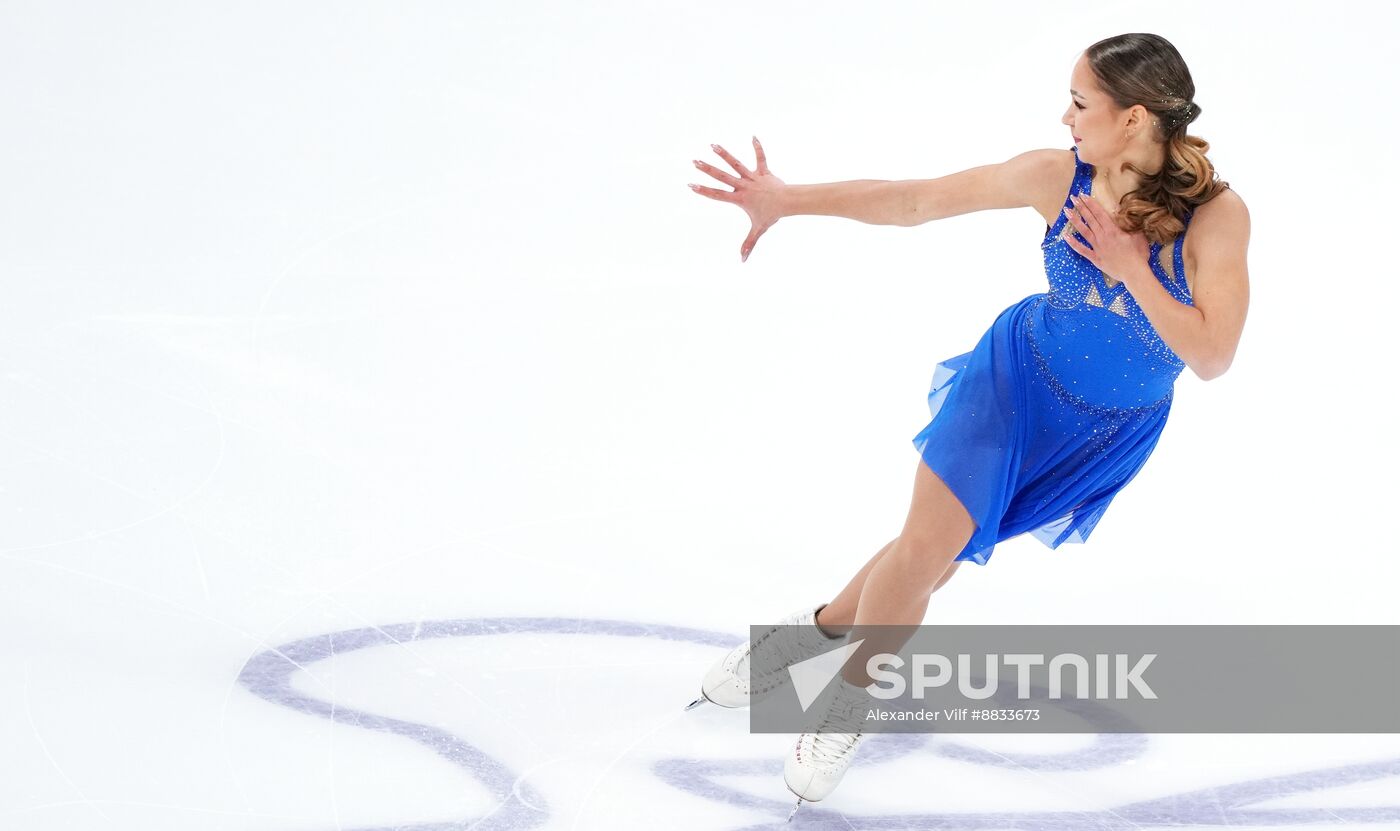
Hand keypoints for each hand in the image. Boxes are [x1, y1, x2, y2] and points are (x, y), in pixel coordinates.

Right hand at [688, 136, 787, 262]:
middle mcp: (743, 186)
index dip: (703, 191)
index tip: (691, 185)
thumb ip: (749, 244)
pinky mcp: (763, 171)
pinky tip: (753, 136)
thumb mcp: (758, 230)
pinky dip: (758, 148)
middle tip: (694, 161)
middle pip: (722, 177)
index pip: (717, 195)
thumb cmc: (772, 215)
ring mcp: (752, 177)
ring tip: (713, 145)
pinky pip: (760, 158)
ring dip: (724, 154)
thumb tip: (743, 261)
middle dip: (707, 169)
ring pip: (736, 164)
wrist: (788, 202)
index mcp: (739, 199)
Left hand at [1062, 193, 1151, 289]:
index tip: (1084, 196)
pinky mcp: (1095, 258)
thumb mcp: (1138, 234)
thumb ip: (1129, 223)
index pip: (1099, 213)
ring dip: (1075, 221)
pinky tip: (1065, 237)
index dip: (1091, 204)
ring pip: (1084, 231)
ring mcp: (1097, 247)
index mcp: (1113, 230)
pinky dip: (1073, 243)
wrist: (1134, 272)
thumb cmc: (1138, 254)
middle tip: (1073, 198)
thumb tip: (1122, 212)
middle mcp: (1103, 236)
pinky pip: (1082, 250)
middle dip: (1081, 208)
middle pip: (1090, 219)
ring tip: (1067, 212)